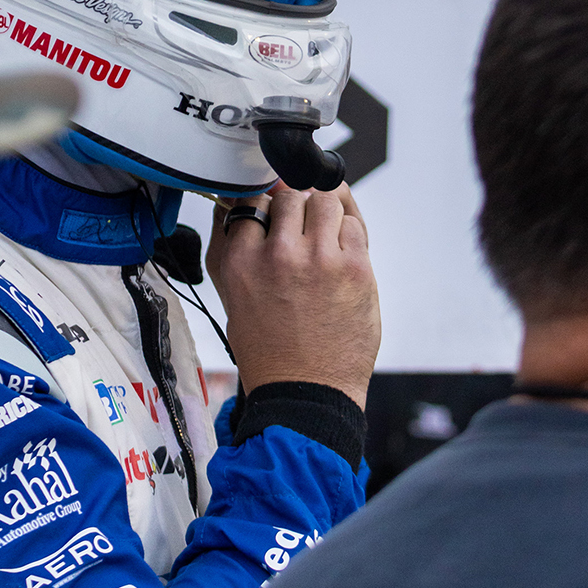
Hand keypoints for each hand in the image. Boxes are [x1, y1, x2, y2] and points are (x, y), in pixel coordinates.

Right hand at [206, 182, 379, 410]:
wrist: (305, 391)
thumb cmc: (268, 348)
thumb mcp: (232, 295)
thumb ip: (232, 244)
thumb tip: (239, 201)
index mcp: (242, 261)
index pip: (253, 200)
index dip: (265, 207)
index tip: (272, 217)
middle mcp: (280, 255)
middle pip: (290, 195)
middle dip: (295, 208)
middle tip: (299, 233)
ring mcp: (321, 260)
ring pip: (325, 201)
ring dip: (323, 215)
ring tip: (321, 241)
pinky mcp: (356, 268)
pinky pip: (353, 224)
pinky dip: (347, 233)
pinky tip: (339, 256)